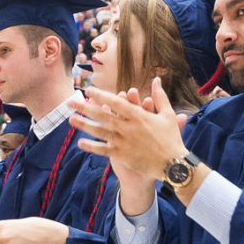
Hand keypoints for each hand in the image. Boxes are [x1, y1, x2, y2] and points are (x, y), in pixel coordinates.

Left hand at [70, 81, 187, 180]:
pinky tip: (80, 143)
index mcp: (138, 115)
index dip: (100, 96)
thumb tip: (157, 79)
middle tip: (70, 102)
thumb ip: (159, 96)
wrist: (173, 164)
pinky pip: (103, 150)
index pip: (115, 102)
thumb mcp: (168, 114)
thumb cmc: (171, 138)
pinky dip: (91, 146)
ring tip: (71, 119)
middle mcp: (128, 127)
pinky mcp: (122, 155)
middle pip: (102, 115)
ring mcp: (123, 141)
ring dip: (84, 125)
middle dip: (85, 108)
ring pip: (99, 131)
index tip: (88, 90)